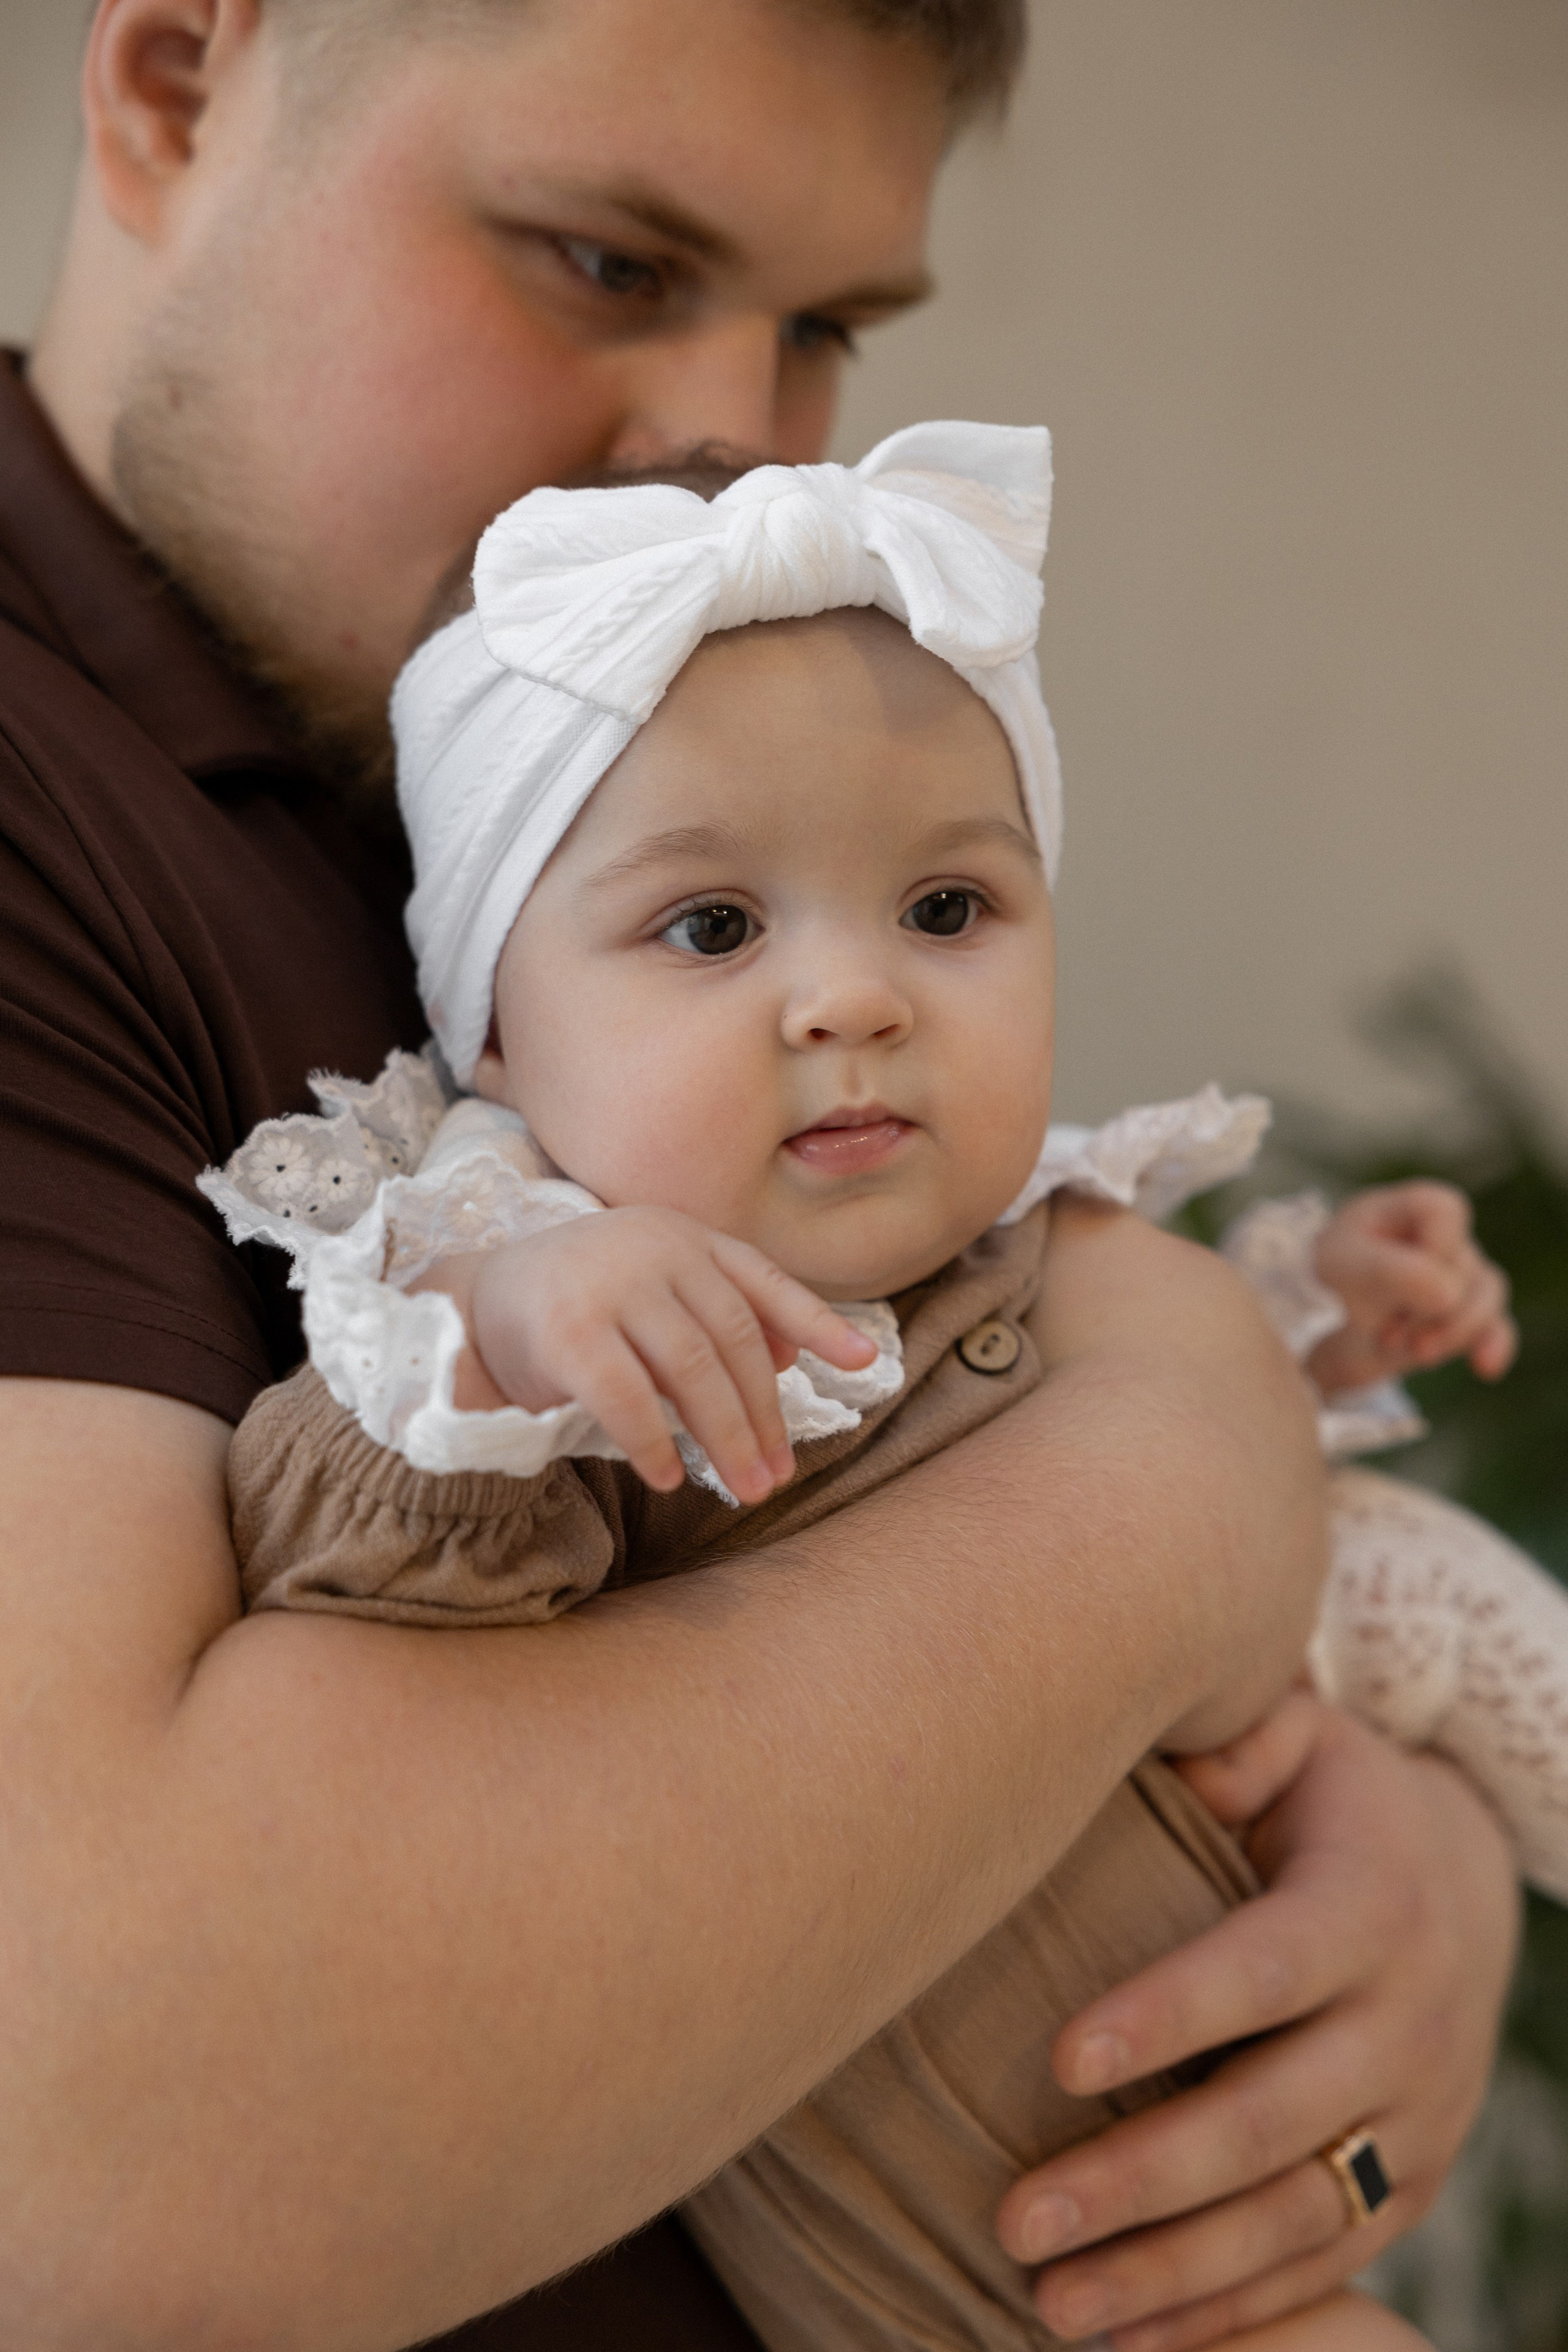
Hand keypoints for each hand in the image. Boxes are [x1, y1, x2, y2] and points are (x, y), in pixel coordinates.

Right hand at [468, 1209, 877, 1500]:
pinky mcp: (564, 1330)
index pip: (761, 1280)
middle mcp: (651, 1249)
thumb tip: (791, 1354)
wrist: (474, 1302)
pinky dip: (653, 1441)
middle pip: (730, 1339)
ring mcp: (606, 1285)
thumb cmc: (582, 1306)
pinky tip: (668, 1476)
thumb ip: (719, 1311)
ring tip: (745, 1485)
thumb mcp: (655, 1293)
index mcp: (681, 1237)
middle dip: (763, 1412)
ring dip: (724, 1435)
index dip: (815, 1322)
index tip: (864, 1363)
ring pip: (689, 1369)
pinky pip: (625, 1396)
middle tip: (779, 1472)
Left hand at [995, 1708, 1518, 2349]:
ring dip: (1168, 2273)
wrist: (1462, 1886)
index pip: (1262, 1973)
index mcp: (1370, 1908)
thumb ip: (1233, 1740)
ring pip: (1289, 2219)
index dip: (1165, 2018)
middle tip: (1017, 2222)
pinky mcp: (1407, 2189)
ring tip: (1049, 2302)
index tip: (1057, 2062)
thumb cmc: (1329, 1800)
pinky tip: (1128, 2341)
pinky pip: (1320, 2268)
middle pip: (1267, 2122)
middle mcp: (1406, 2026)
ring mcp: (1417, 2123)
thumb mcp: (1298, 1740)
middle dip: (1140, 2181)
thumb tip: (1170, 1771)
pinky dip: (1229, 2316)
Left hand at [1307, 1180, 1515, 1394]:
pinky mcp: (1464, 1315)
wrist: (1318, 1333)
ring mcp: (1458, 1275)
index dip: (1432, 1248)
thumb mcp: (1344, 1269)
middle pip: (1463, 1265)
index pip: (1445, 1210)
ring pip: (1486, 1296)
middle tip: (1385, 1330)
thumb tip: (1448, 1294)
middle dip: (1425, 1307)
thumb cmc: (1325, 1282)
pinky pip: (1497, 1326)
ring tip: (1411, 1350)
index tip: (1399, 1280)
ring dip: (1448, 1331)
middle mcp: (1439, 1238)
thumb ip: (1394, 1272)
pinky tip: (1484, 1367)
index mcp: (1405, 1210)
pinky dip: (1492, 1345)